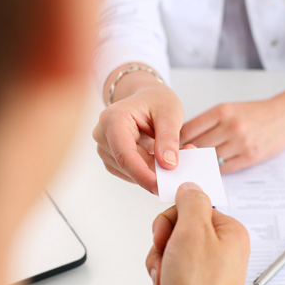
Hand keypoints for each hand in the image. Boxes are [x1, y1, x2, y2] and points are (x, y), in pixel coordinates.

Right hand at [93, 79, 183, 193]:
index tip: (161, 187)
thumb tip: (168, 165)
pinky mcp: (111, 158)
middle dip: (154, 172)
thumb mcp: (169, 113)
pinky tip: (161, 160)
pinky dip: (149, 171)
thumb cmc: (156, 100)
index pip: (125, 155)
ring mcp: (105, 148)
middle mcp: (102, 134)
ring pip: (129, 172)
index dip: (142, 174)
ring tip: (175, 157)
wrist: (146, 97)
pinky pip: (131, 172)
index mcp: (113, 119)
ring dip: (154, 171)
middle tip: (182, 171)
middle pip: (127, 165)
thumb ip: (169, 138)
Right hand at [145, 182, 249, 284]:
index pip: (191, 208)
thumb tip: (189, 186)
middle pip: (179, 229)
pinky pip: (173, 270)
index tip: (166, 234)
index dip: (172, 220)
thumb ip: (190, 201)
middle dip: (164, 245)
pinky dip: (164, 278)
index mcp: (229, 231)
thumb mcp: (193, 230)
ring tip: (167, 279)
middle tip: (167, 259)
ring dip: (161, 263)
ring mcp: (210, 268)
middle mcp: (223, 249)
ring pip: (171, 250)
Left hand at [180, 93, 284, 173]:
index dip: (175, 142)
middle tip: (172, 165)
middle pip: (196, 146)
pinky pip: (224, 168)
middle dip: (183, 156)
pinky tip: (207, 172)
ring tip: (187, 171)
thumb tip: (182, 140)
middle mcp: (230, 126)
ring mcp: (240, 143)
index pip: (188, 129)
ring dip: (197, 166)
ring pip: (208, 159)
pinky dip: (213, 171)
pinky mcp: (250, 157)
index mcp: (222, 111)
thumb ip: (208, 123)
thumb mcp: (230, 110)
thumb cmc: (256, 114)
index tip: (167, 149)